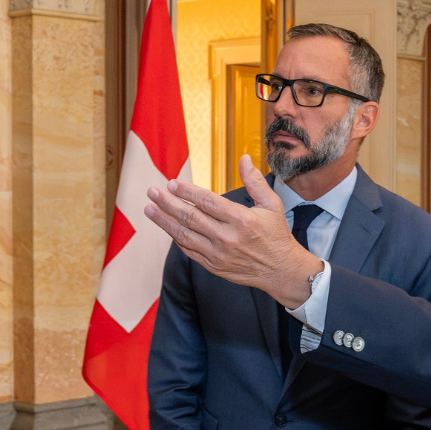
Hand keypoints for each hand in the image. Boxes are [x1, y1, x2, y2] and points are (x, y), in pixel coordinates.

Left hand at [144, 155, 322, 307]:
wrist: (280, 271)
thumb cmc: (276, 235)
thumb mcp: (271, 204)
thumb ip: (254, 181)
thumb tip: (244, 158)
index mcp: (241, 220)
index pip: (207, 202)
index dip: (187, 192)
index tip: (171, 183)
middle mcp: (227, 238)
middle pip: (190, 218)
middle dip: (168, 203)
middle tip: (152, 192)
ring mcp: (218, 254)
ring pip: (184, 236)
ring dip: (164, 221)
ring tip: (149, 209)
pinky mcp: (214, 266)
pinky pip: (189, 251)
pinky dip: (176, 239)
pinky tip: (167, 226)